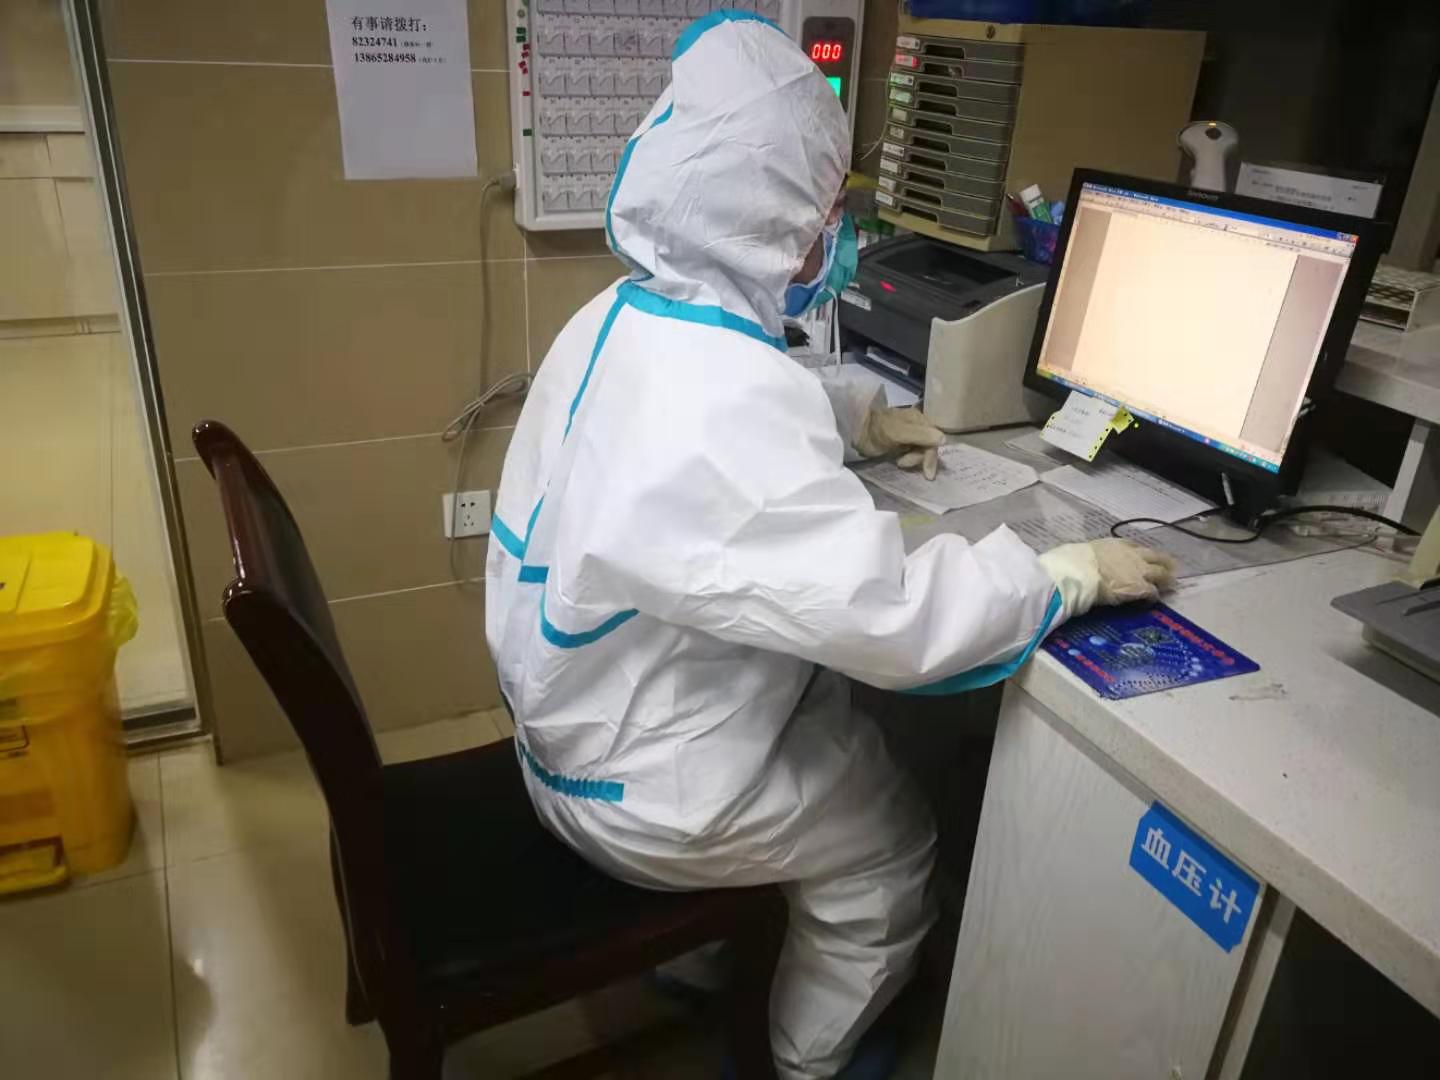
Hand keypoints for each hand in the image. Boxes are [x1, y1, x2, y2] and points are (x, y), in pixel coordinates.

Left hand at [855, 406, 944, 479]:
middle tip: (902, 463)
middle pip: (929, 447)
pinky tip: (899, 461)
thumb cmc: (876, 429)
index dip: (931, 457)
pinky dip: (909, 460)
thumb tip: (943, 439)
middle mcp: (918, 427)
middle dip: (919, 459)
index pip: (934, 440)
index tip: (928, 474)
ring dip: (913, 460)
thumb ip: (920, 435)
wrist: (856, 429)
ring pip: (921, 452)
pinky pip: (913, 454)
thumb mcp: (898, 431)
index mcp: (919, 420)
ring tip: (899, 462)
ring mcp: (910, 436)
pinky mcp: (902, 444)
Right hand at [1038, 539, 1176, 621]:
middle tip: (1172, 568)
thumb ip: (1095, 556)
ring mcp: (1139, 571)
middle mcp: (1133, 555)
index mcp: (1117, 544)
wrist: (1080, 572)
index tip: (1146, 558)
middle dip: (1165, 563)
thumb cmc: (1076, 561)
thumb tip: (1088, 561)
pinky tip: (1153, 601)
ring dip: (1166, 580)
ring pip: (1162, 574)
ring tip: (1171, 585)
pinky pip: (1153, 592)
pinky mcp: (1140, 588)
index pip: (1137, 547)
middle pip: (1156, 557)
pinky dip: (1154, 596)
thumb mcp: (1087, 552)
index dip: (1143, 554)